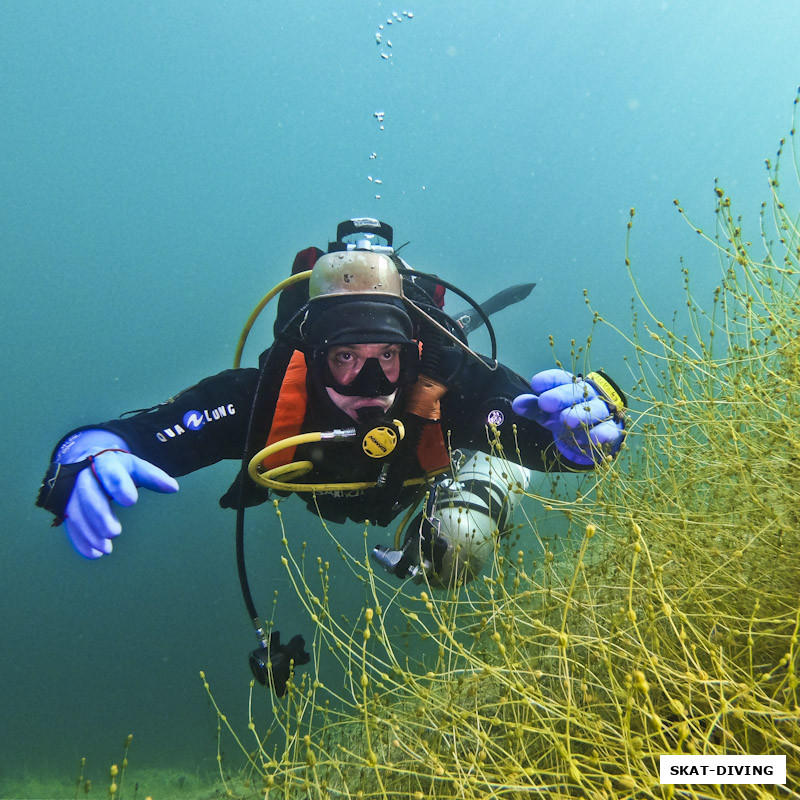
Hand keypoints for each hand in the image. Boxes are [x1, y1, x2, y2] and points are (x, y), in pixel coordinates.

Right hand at [53, 430, 178, 557]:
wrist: (88, 463)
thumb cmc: (118, 467)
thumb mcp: (135, 467)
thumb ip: (153, 476)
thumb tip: (174, 487)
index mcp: (104, 461)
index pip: (110, 471)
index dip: (119, 485)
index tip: (131, 501)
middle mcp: (84, 475)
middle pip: (89, 494)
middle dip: (100, 515)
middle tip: (114, 533)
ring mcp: (72, 492)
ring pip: (76, 512)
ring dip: (89, 533)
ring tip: (106, 549)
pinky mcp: (66, 507)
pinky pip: (70, 525)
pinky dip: (81, 541)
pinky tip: (94, 553)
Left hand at [512, 369, 623, 465]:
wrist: (593, 435)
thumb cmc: (565, 417)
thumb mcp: (546, 413)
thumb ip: (533, 407)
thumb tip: (517, 404)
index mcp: (570, 386)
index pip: (560, 378)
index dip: (549, 380)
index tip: (536, 384)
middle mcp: (587, 395)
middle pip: (576, 392)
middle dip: (561, 396)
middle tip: (545, 402)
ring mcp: (601, 412)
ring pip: (594, 410)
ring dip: (581, 415)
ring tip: (567, 421)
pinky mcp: (611, 430)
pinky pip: (608, 430)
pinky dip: (601, 434)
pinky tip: (592, 437)